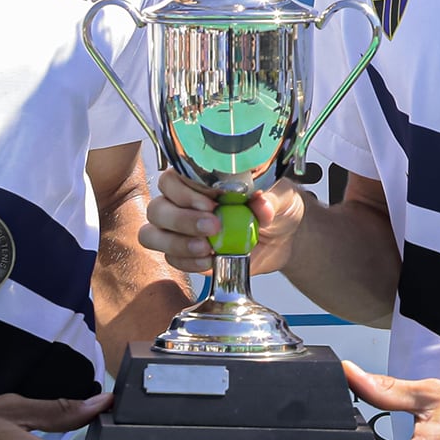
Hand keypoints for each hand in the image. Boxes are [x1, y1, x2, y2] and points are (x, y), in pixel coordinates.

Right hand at [137, 170, 308, 275]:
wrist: (285, 236)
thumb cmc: (276, 204)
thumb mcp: (280, 195)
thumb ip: (269, 198)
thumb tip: (261, 205)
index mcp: (199, 178)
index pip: (172, 179)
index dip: (184, 192)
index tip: (211, 202)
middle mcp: (182, 201)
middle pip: (157, 208)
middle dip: (181, 220)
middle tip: (212, 227)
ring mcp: (181, 230)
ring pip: (154, 235)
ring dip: (177, 243)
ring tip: (206, 248)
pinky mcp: (187, 254)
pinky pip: (172, 259)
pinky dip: (187, 262)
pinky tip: (209, 261)